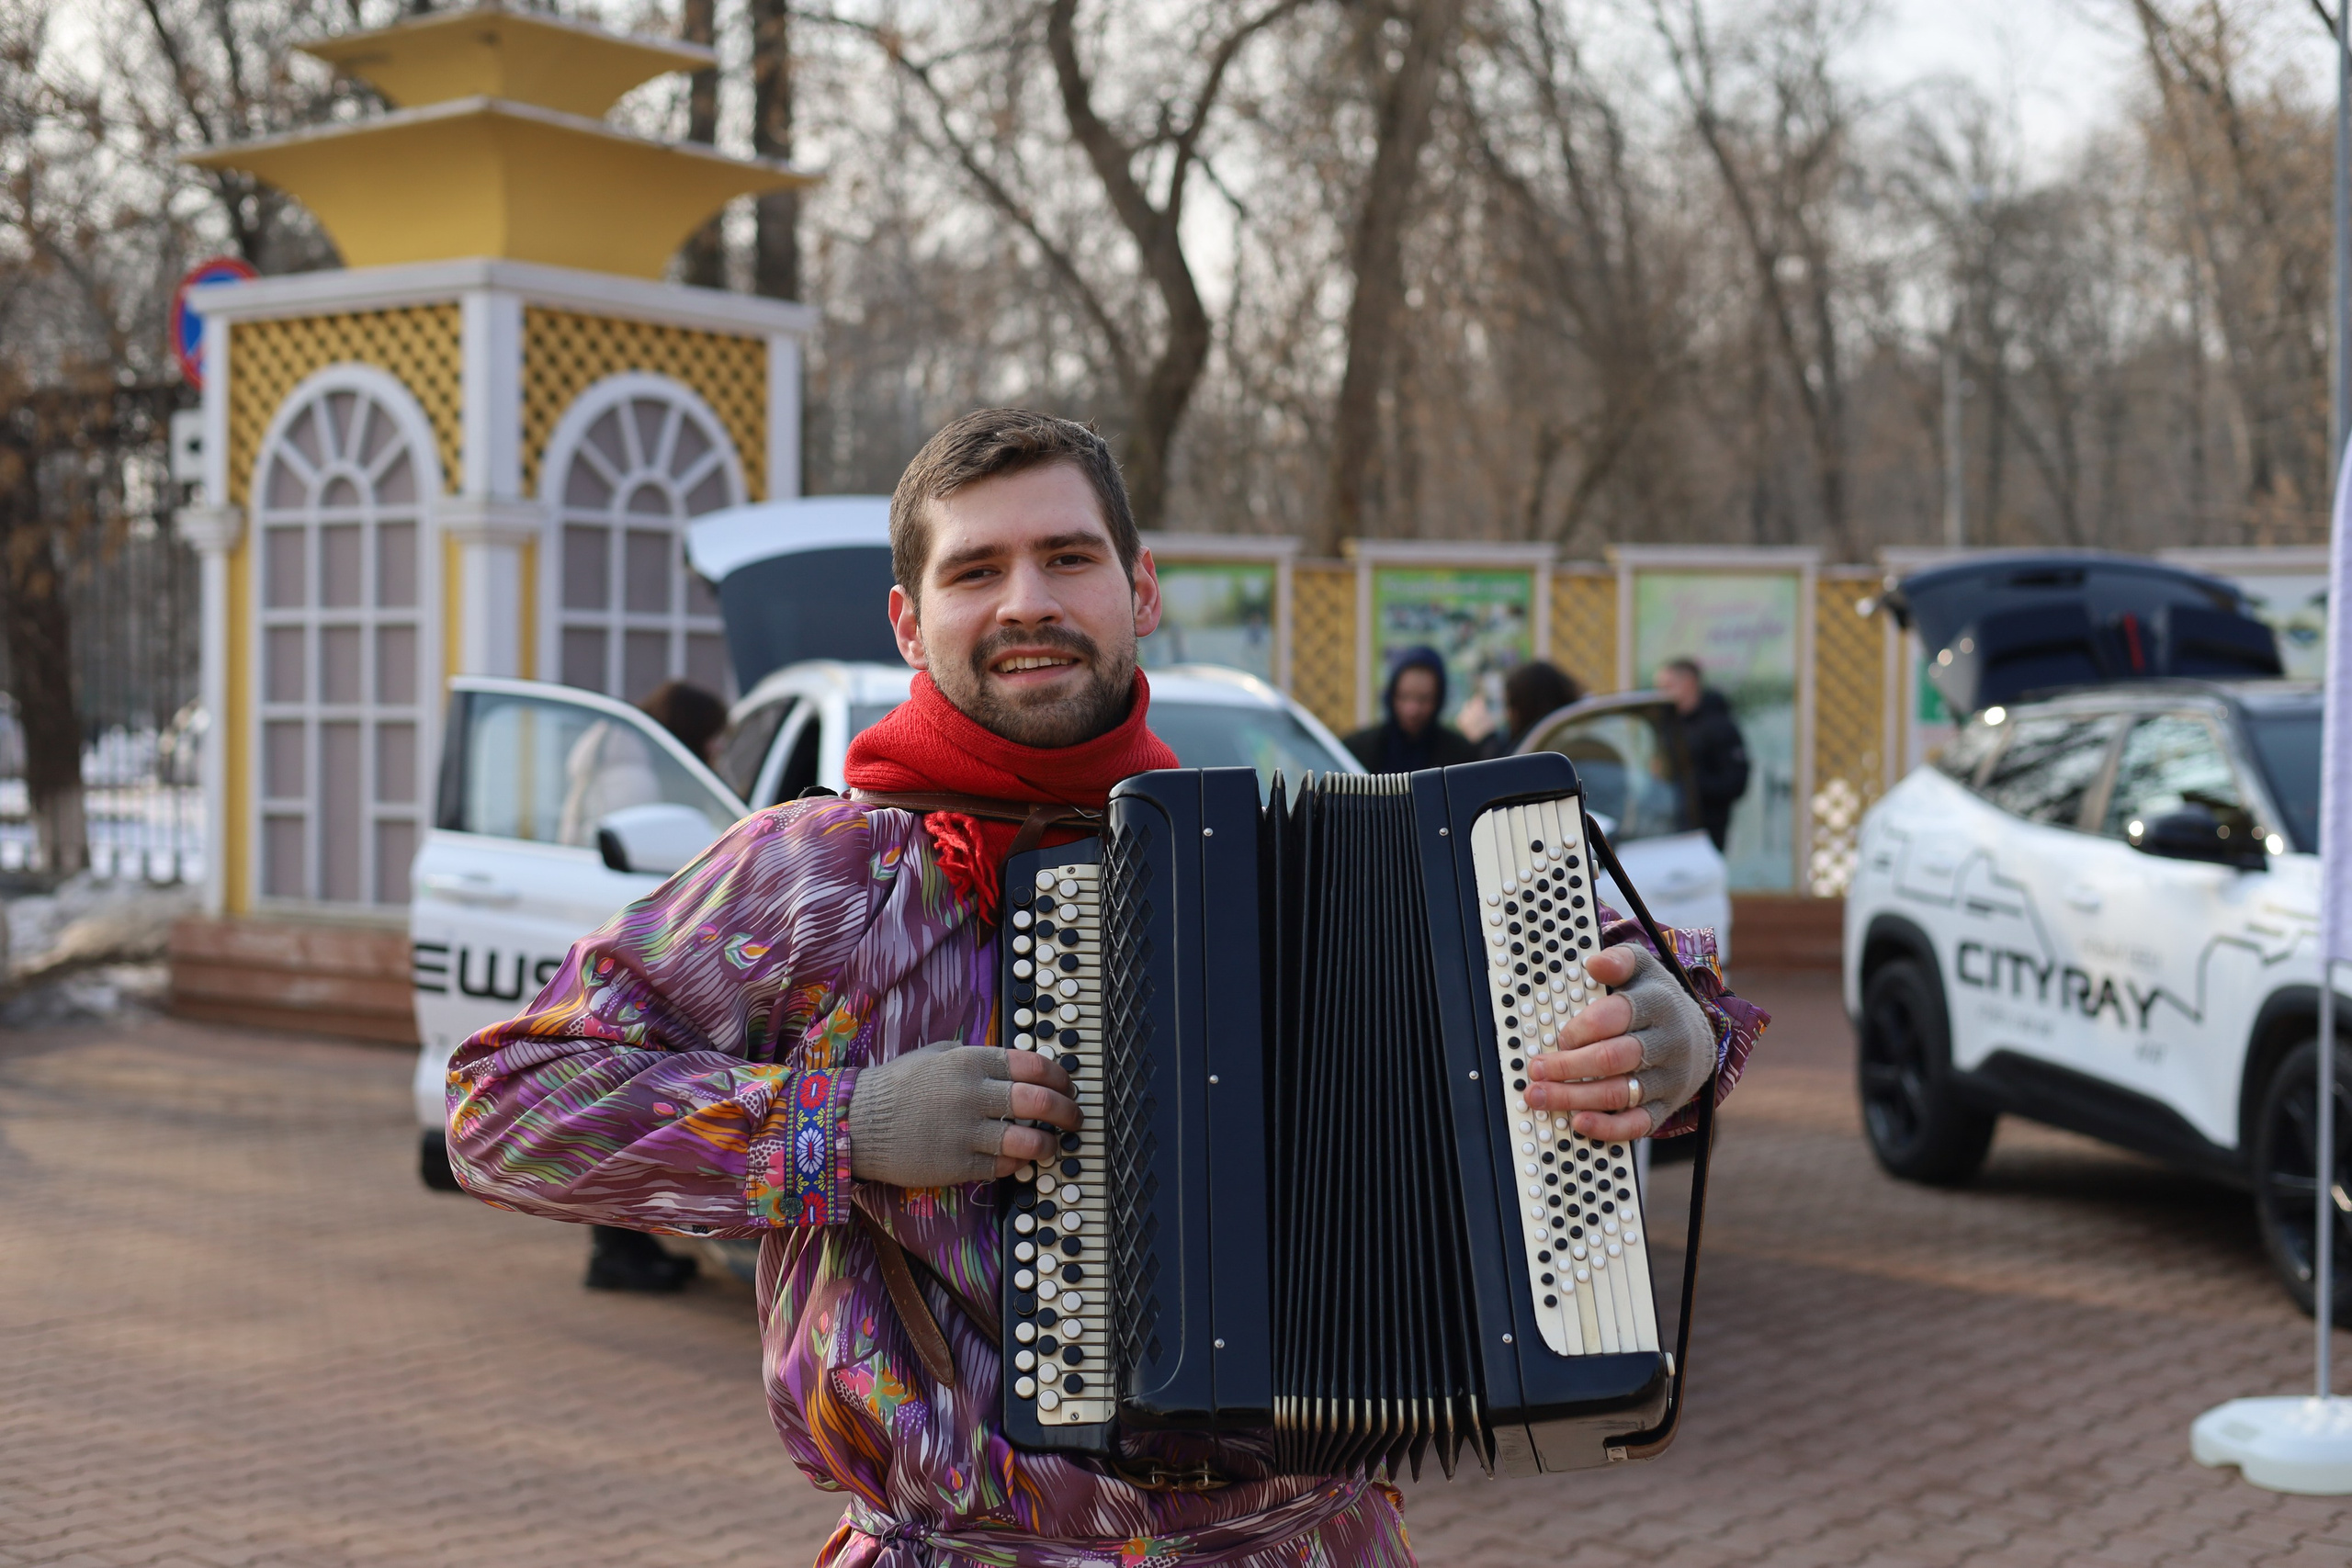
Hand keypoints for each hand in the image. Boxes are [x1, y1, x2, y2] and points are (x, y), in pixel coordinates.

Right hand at [847, 1042, 1081, 1186]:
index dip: (1060, 1078)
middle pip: (1040, 1102)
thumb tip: (1010, 1062)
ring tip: (1053, 1145)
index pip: (1034, 1065)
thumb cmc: (897, 1086)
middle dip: (1068, 1111)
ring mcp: (966, 1131)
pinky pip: (1003, 1167)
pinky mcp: (957, 1164)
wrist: (857, 1122)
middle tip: (1075, 1118)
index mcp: (970, 1061)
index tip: (1068, 1087)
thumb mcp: (935, 1054)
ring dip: (1049, 1144)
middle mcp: (973, 1094)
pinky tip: (1019, 1160)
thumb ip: (973, 1055)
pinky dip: (1018, 1164)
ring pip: (1028, 1140)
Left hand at [1523, 944, 1714, 1139]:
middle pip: (1614, 1058)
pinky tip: (1578, 1122)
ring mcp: (1668, 1078)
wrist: (1698, 1038)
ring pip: (1619, 1093)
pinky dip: (1607, 1128)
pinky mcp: (1666, 1107)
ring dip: (1574, 1097)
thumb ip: (1619, 961)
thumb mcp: (1643, 971)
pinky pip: (1637, 1124)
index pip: (1617, 1015)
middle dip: (1568, 1066)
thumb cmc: (1656, 1003)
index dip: (1583, 1028)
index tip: (1560, 1037)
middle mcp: (1667, 1043)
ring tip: (1539, 1096)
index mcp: (1659, 1004)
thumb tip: (1595, 963)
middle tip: (1535, 1069)